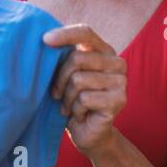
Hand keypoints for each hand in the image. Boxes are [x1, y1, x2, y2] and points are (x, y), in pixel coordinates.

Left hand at [43, 24, 126, 156]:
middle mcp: (116, 62)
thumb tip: (44, 40)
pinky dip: (76, 109)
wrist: (88, 133)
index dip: (65, 35)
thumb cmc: (73, 100)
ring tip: (71, 106)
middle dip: (60, 79)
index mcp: (104, 51)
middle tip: (58, 94)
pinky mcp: (119, 99)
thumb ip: (63, 57)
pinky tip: (81, 115)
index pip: (85, 33)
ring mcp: (121, 80)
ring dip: (68, 98)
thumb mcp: (66, 75)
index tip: (44, 40)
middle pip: (76, 59)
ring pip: (78, 80)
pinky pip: (84, 98)